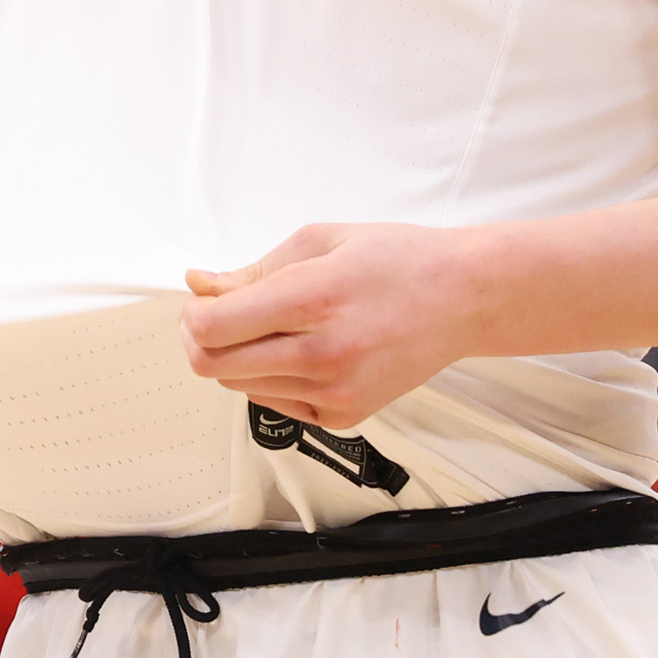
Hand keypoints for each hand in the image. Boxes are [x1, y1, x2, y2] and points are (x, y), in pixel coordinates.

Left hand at [179, 223, 497, 430]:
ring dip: (236, 358)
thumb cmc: (397, 262)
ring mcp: (336, 392)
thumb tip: (198, 285)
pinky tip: (296, 351)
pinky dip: (268, 379)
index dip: (193, 315)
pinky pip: (274, 403)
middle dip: (200, 339)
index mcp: (313, 299)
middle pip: (215, 366)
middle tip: (216, 315)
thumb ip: (253, 270)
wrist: (464, 299)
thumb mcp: (319, 241)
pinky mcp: (346, 416)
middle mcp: (323, 354)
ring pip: (239, 386)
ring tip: (271, 327)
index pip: (213, 328)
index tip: (202, 301)